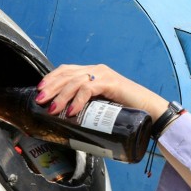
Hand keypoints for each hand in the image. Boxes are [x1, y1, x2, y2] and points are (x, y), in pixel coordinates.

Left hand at [35, 64, 168, 119]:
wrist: (150, 112)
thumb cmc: (127, 112)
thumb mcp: (102, 106)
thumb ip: (88, 106)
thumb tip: (68, 120)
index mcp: (94, 73)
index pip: (67, 70)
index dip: (51, 79)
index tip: (39, 91)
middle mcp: (97, 70)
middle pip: (67, 74)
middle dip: (51, 87)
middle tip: (40, 100)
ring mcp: (104, 75)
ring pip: (75, 81)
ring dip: (61, 96)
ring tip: (52, 110)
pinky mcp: (110, 83)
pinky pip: (88, 88)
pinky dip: (77, 100)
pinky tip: (71, 111)